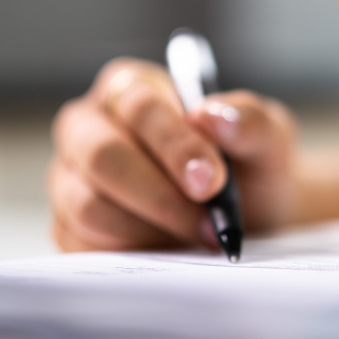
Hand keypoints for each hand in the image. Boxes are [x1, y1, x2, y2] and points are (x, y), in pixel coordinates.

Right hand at [47, 58, 297, 251]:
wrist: (254, 219)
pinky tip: (172, 248)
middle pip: (103, 155)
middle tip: (208, 222)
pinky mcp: (71, 226)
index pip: (139, 105)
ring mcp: (73, 177)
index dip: (174, 144)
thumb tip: (213, 116)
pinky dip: (136, 251)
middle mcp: (90, 126)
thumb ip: (250, 122)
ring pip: (90, 204)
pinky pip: (88, 243)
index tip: (210, 180)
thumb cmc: (250, 168)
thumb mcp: (268, 140)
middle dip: (160, 194)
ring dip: (152, 227)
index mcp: (132, 87)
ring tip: (200, 235)